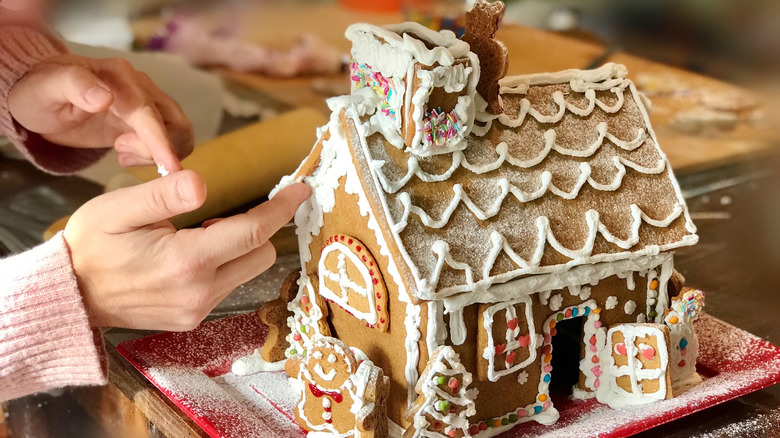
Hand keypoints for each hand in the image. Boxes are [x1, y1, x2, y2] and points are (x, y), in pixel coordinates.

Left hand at [8, 54, 192, 171]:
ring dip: (158, 152)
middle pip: (175, 124)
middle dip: (156, 150)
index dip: (161, 142)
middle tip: (119, 153)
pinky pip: (172, 138)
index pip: (148, 113)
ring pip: (179, 132)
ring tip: (122, 153)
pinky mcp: (150, 116)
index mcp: (118, 76)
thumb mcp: (46, 89)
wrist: (45, 96)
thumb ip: (74, 86)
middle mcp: (141, 85)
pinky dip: (158, 153)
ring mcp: (149, 100)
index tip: (171, 169)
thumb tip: (105, 97)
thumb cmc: (41, 93)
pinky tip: (127, 152)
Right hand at [64, 172, 310, 330]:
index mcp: (186, 262)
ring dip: (240, 248)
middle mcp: (200, 292)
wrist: (69, 296)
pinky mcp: (193, 319)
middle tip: (219, 214)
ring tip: (198, 235)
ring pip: (248, 271)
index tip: (301, 190)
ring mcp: (197, 310)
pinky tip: (191, 257)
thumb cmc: (90, 246)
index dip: (281, 208)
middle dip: (256, 228)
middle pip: (261, 254)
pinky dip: (224, 266)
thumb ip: (163, 194)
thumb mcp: (117, 209)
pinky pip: (228, 286)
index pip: (252, 232)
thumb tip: (201, 183)